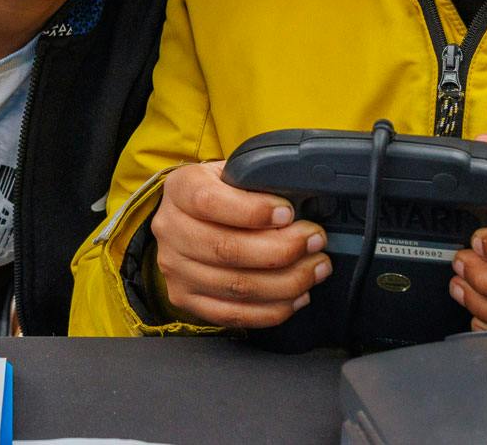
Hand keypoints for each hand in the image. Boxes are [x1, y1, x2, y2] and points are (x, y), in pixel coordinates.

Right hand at [150, 160, 331, 328]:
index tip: (288, 213)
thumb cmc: (219, 193)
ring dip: (286, 282)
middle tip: (315, 241)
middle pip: (226, 249)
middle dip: (282, 249)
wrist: (186, 219)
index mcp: (181, 189)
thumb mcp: (230, 173)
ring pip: (236, 286)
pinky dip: (271, 309)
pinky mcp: (185, 299)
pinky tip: (296, 296)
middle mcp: (170, 229)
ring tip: (315, 269)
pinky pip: (232, 314)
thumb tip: (301, 200)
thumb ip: (257, 183)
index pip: (210, 202)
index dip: (254, 211)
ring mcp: (175, 269)